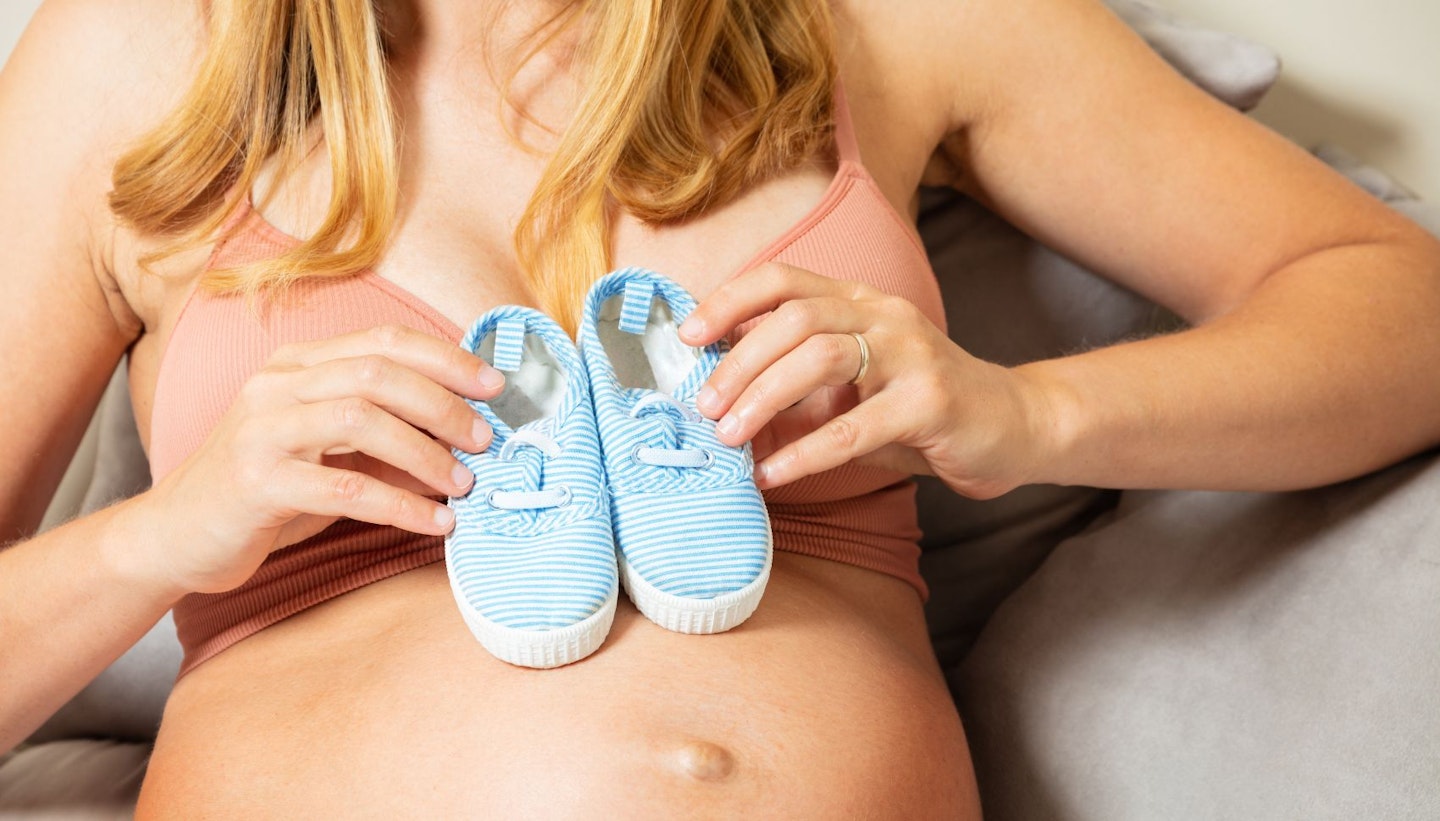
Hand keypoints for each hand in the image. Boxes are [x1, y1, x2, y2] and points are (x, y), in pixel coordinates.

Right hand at [135, 325, 503, 594]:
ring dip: (426, 453)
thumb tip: (466, 440)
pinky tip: (434, 523)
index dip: (447, 358)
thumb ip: (386, 438)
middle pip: (378, 372)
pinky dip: (400, 505)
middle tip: (484, 440)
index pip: (384, 340)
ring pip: (362, 419)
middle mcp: (277, 384)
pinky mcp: (254, 481)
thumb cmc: (266, 491)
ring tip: (463, 485)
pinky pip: (344, 487)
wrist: (176, 536)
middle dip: (444, 404)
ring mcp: (261, 428)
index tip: (495, 386)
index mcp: (299, 365)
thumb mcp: (330, 453)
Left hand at [680, 263, 1049, 498]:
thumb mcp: (856, 385)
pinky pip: (854, 427)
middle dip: (738, 362)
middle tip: (704, 406)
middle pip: (794, 319)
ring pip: (819, 358)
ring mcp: (911, 354)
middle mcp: (883, 316)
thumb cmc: (921, 408)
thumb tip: (724, 400)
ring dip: (763, 397)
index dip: (729, 300)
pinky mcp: (931, 402)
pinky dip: (804, 453)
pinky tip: (773, 474)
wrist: (1014, 426)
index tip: (687, 335)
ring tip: (728, 435)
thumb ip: (801, 384)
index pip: (782, 280)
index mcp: (859, 301)